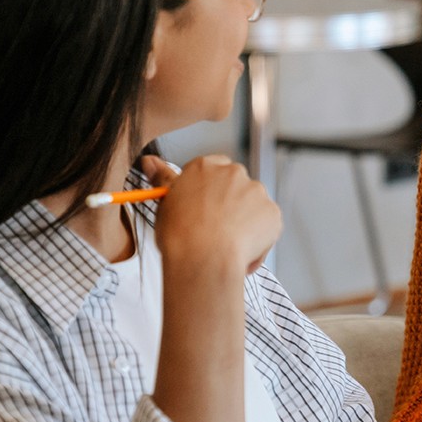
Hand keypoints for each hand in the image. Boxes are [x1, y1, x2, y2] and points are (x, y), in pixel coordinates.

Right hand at [151, 154, 281, 276]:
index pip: (213, 169)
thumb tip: (149, 161)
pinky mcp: (272, 213)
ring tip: (226, 248)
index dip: (209, 190)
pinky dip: (258, 241)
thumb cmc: (179, 236)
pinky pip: (266, 227)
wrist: (204, 259)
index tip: (204, 208)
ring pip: (252, 207)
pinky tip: (240, 256)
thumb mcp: (165, 204)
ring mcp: (256, 192)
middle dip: (229, 206)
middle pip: (235, 186)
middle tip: (215, 231)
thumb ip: (163, 181)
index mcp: (205, 166)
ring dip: (244, 223)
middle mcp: (233, 172)